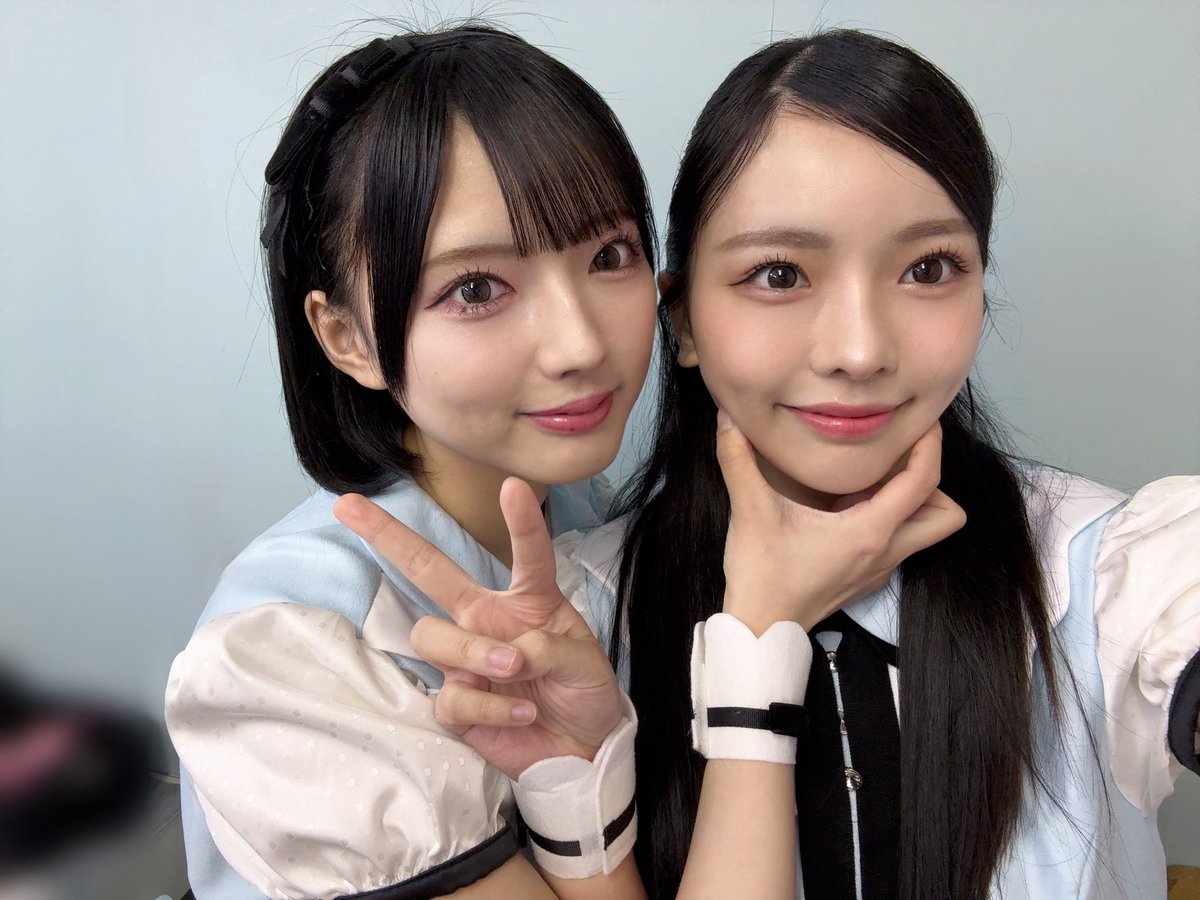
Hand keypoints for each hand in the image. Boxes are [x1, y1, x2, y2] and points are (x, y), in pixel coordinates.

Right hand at [333, 478, 621, 778]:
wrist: (582, 751)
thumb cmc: (584, 693)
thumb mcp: (586, 662)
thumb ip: (550, 649)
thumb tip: (508, 651)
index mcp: (526, 601)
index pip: (524, 554)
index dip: (520, 521)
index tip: (513, 485)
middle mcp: (486, 620)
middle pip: (428, 571)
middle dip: (387, 536)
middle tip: (349, 505)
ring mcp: (466, 661)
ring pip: (432, 635)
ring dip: (473, 650)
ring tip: (512, 668)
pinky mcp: (458, 705)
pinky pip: (451, 696)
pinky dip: (488, 704)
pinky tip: (521, 713)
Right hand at [716, 415, 965, 633]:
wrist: (761, 629)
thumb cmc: (762, 575)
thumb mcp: (750, 511)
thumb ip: (737, 460)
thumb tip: (726, 418)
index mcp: (869, 531)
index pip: (923, 482)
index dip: (930, 446)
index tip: (922, 421)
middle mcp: (885, 551)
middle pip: (946, 514)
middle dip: (933, 481)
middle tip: (900, 458)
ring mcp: (880, 568)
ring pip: (926, 531)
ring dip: (915, 502)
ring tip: (876, 478)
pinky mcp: (867, 578)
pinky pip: (899, 543)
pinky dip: (891, 520)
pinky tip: (853, 505)